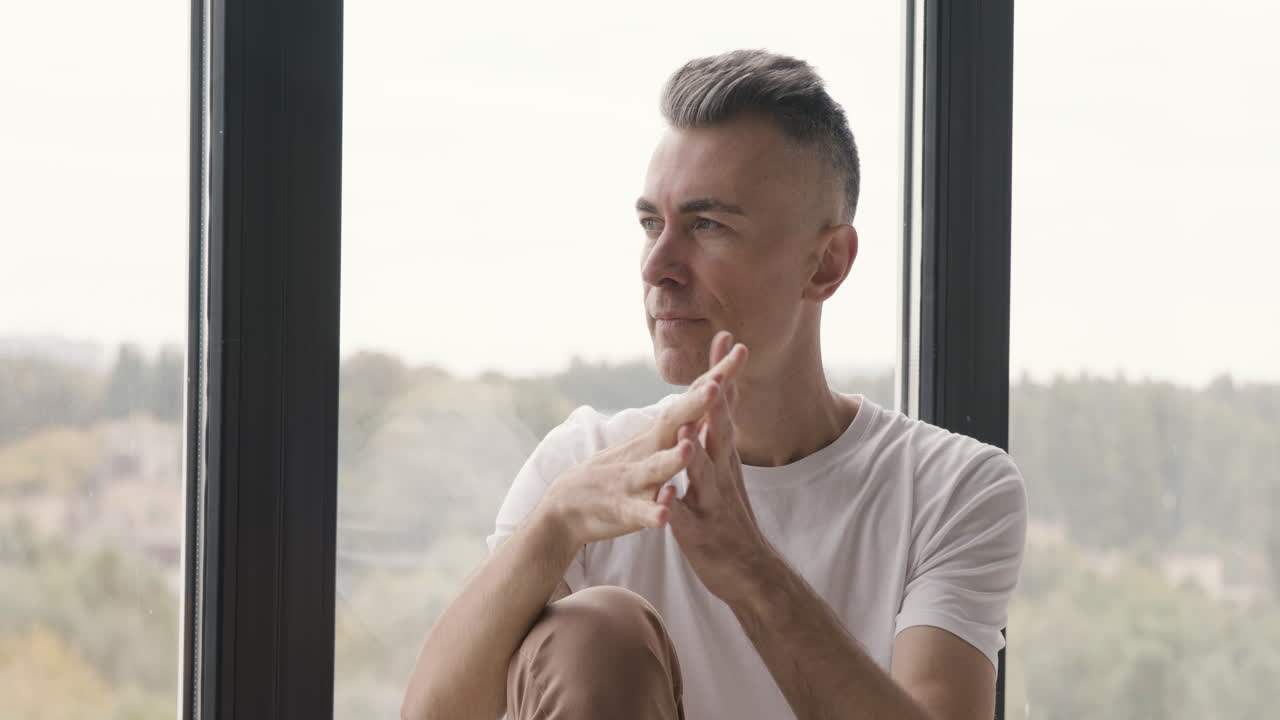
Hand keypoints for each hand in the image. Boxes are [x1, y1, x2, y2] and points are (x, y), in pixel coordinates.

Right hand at [540, 344, 748, 547]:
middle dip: (695, 404)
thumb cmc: (617, 471)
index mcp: (659, 435)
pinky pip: (639, 513)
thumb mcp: (650, 442)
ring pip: (655, 469)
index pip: (691, 400)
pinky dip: (651, 513)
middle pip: (673, 422)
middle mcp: (646, 451)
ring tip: (688, 449)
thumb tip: (711, 391)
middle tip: (717, 382)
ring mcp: (633, 480)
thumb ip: (681, 420)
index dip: (715, 377)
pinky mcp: (622, 510)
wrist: (567, 505)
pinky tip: (663, 515)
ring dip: (672, 459)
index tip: (739, 350)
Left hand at [668, 331, 773, 600]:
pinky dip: (677, 509)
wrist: (750, 573)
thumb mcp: (727, 471)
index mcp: (724, 458)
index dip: (723, 374)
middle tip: (720, 369)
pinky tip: (668, 499)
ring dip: (696, 453)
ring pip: (704, 475)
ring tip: (688, 431)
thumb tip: (721, 400)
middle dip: (717, 399)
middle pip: (720, 431)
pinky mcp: (700, 535)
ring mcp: (712, 504)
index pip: (724, 408)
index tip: (726, 338)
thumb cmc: (731, 519)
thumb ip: (721, 436)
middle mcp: (722, 475)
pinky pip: (686, 521)